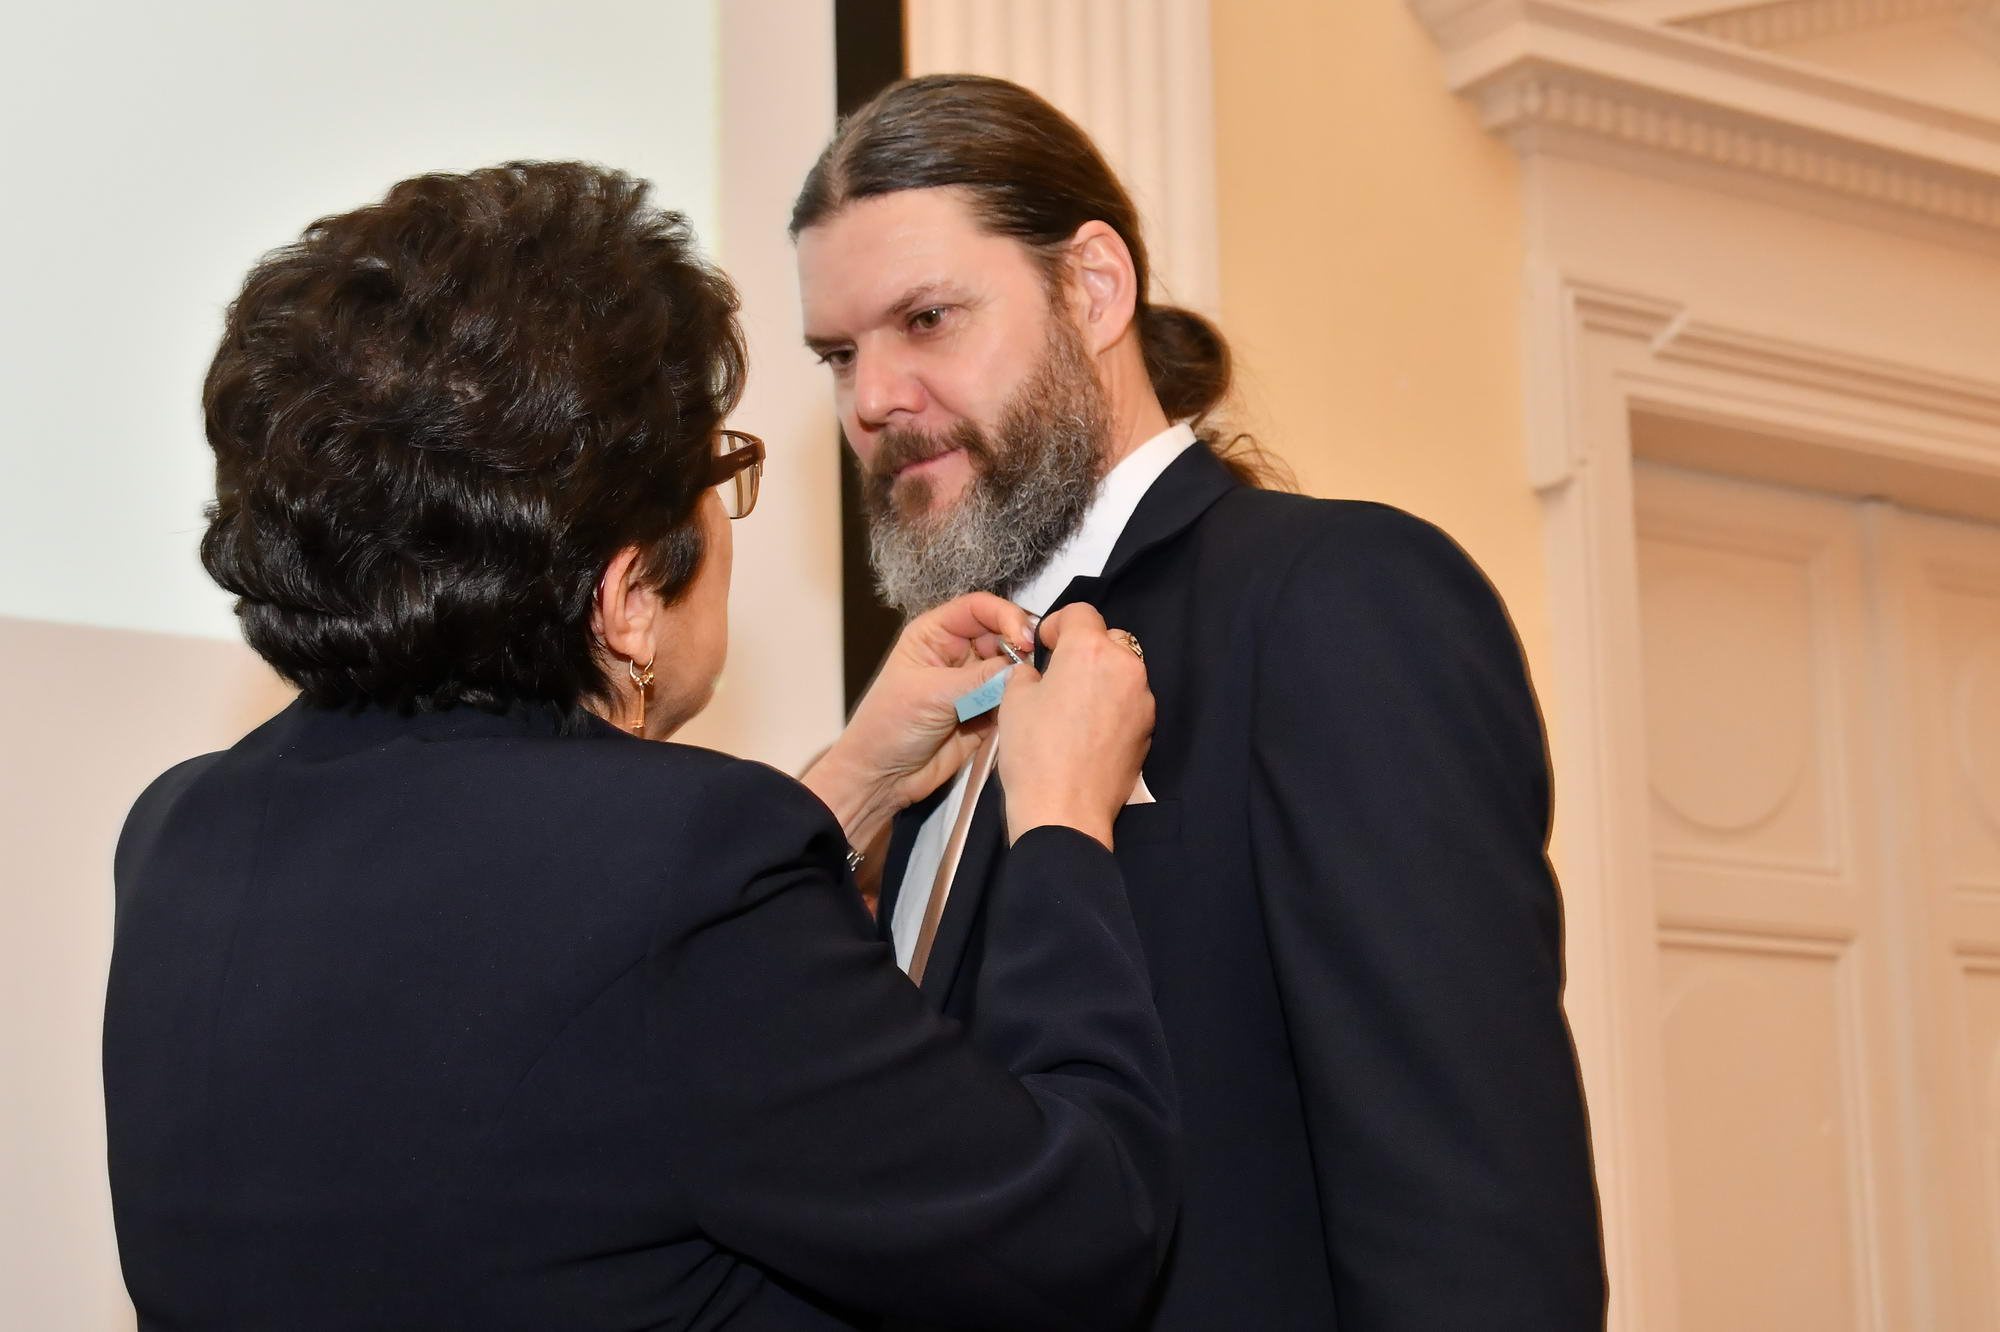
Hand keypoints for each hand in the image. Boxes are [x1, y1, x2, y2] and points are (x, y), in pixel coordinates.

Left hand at [801, 592, 1036, 847]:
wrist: (883, 778)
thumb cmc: (889, 726)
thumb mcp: (931, 694)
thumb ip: (978, 679)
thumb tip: (1020, 668)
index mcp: (935, 634)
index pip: (979, 608)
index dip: (1005, 616)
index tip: (1024, 638)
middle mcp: (957, 653)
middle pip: (1001, 635)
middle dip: (1020, 649)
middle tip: (1032, 668)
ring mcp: (973, 684)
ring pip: (1011, 669)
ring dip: (1022, 678)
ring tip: (1028, 692)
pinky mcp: (985, 713)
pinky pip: (1012, 700)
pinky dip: (1020, 703)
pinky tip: (1022, 711)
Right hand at [997, 604, 1153, 848]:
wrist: (1065, 812)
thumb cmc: (1034, 753)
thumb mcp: (1013, 701)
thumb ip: (1028, 672)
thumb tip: (1039, 672)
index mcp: (1090, 650)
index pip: (1081, 612)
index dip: (1058, 624)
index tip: (1046, 645)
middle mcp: (1126, 667)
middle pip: (1107, 639)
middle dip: (1084, 650)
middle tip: (1058, 676)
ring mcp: (1143, 699)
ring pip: (1122, 671)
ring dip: (1101, 678)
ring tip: (1073, 707)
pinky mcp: (1149, 728)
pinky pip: (1130, 701)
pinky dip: (1112, 705)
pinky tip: (1088, 731)